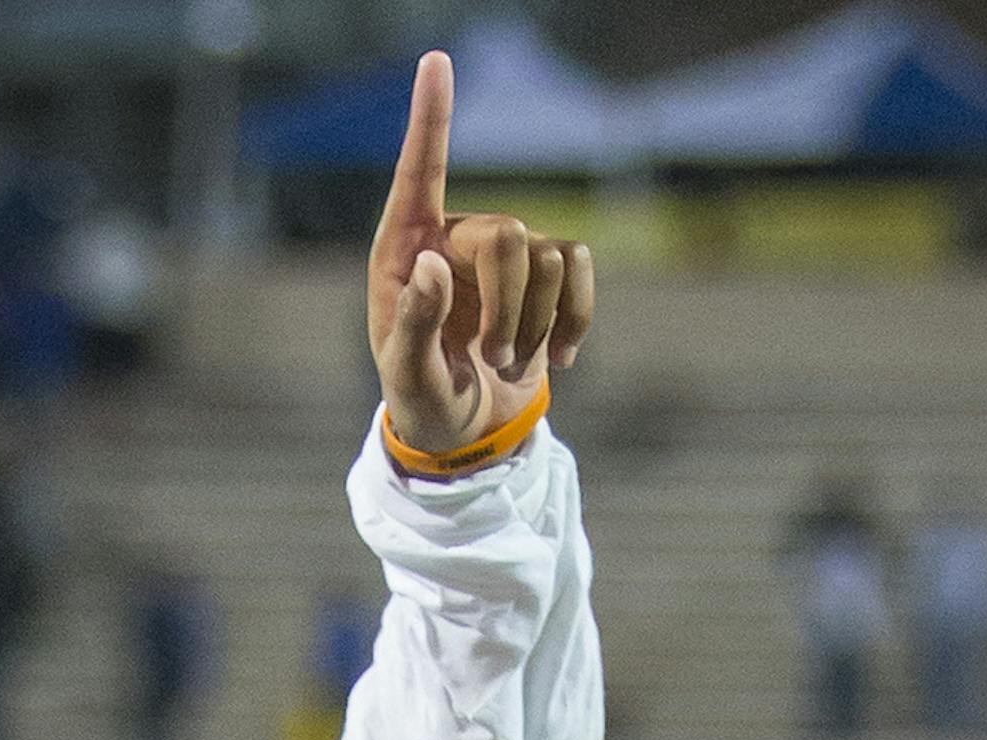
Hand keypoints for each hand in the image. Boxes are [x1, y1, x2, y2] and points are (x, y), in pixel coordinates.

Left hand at [368, 50, 593, 459]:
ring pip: (549, 258)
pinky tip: (563, 357)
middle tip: (496, 360)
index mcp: (406, 250)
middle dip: (511, 307)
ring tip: (508, 366)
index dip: (431, 118)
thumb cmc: (422, 401)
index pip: (420, 174)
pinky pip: (581, 271)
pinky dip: (578, 316)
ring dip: (538, 323)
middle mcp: (456, 237)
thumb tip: (431, 263)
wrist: (464, 432)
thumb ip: (413, 324)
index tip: (434, 60)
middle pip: (508, 235)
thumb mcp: (406, 379)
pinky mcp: (546, 276)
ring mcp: (505, 253)